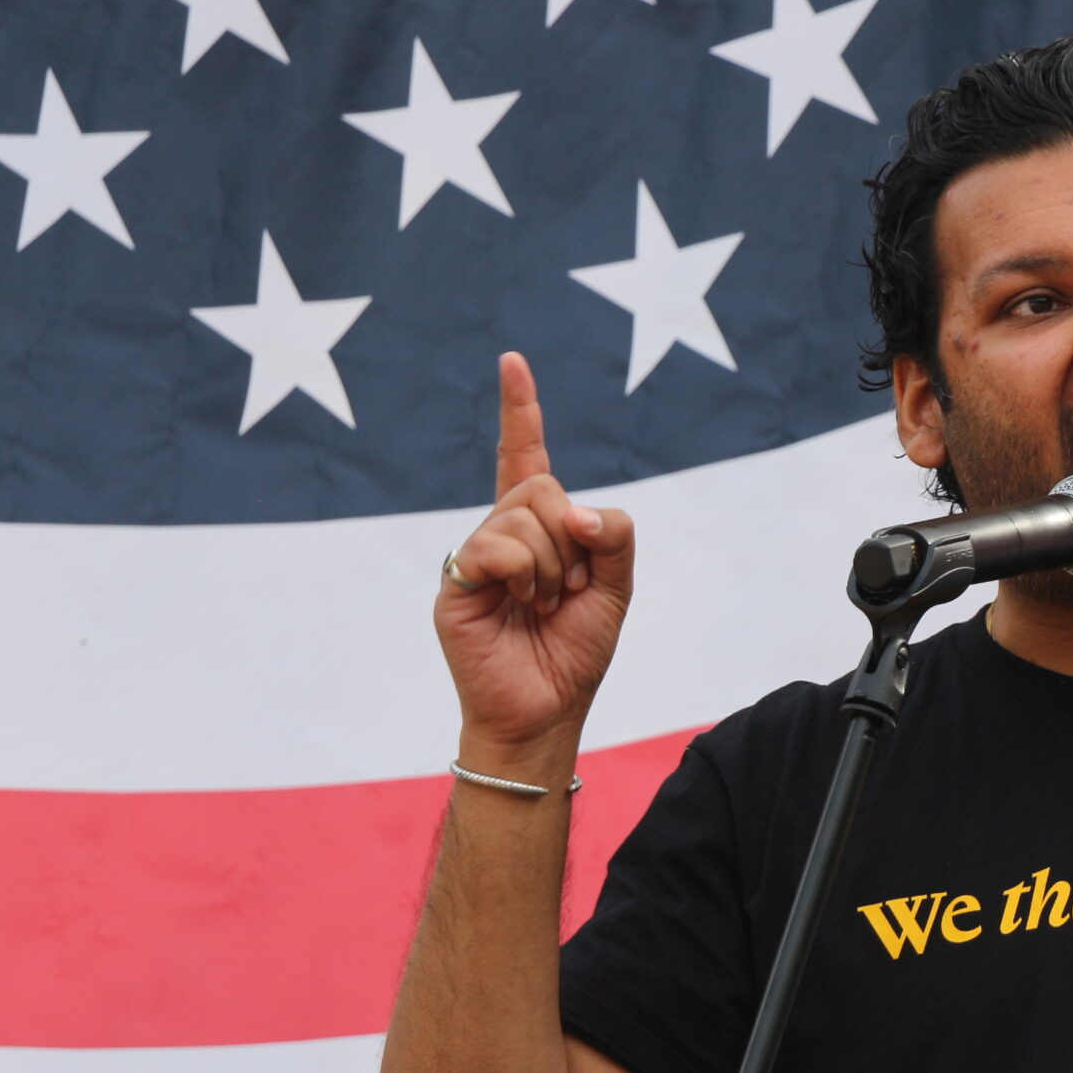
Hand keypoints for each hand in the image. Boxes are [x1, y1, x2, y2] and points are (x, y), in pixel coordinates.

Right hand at [435, 353, 634, 755]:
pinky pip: (496, 545)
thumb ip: (611, 534)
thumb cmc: (575, 650)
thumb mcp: (616, 586)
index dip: (520, 411)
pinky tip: (522, 603)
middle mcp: (502, 533)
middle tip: (571, 587)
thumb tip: (575, 510)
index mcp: (539, 530)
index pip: (526, 458)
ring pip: (526, 514)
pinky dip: (524, 573)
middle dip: (573, 536)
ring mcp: (476, 554)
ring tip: (545, 604)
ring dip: (554, 565)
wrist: (546, 709)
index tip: (512, 362)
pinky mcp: (456, 580)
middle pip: (543, 486)